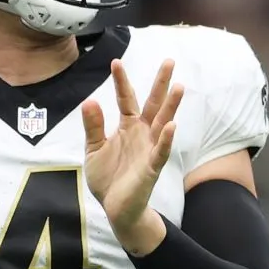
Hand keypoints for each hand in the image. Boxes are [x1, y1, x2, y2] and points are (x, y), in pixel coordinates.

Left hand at [82, 59, 183, 252]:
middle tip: (170, 61)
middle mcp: (142, 134)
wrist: (114, 207)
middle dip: (161, 84)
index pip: (126, 99)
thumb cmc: (107, 176)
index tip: (116, 61)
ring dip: (171, 106)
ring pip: (163, 124)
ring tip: (179, 86)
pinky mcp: (151, 168)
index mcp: (127, 127)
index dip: (121, 81)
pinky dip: (166, 139)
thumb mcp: (93, 148)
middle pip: (154, 104)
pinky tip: (172, 126)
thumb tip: (89, 100)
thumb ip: (93, 126)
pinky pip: (160, 152)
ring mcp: (149, 149)